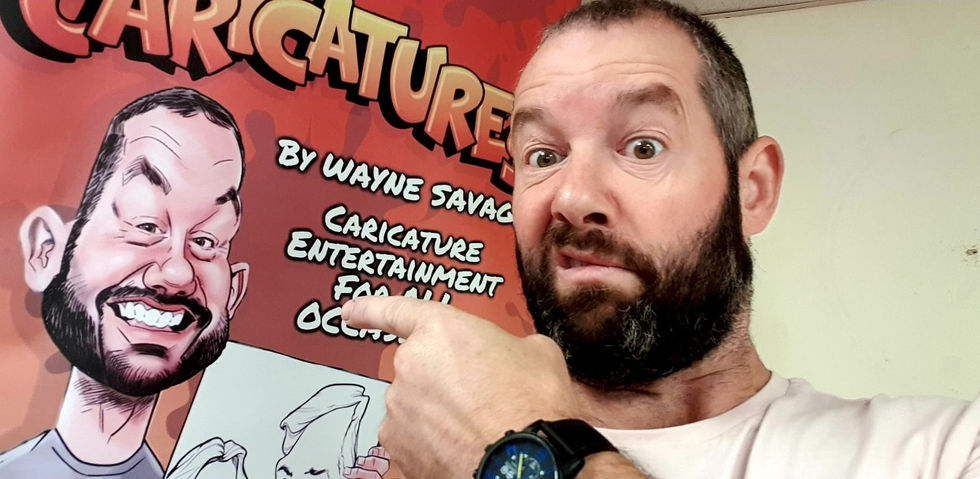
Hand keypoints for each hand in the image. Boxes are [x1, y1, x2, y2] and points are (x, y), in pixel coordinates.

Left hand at [342, 296, 580, 478]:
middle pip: (418, 369)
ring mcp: (399, 408)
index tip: (350, 312)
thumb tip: (513, 357)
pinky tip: (460, 450)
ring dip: (436, 415)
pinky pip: (411, 440)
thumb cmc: (534, 402)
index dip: (370, 310)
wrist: (525, 460)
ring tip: (476, 429)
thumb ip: (510, 346)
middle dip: (441, 382)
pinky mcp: (397, 447)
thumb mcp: (538, 353)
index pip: (396, 311)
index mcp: (441, 330)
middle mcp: (410, 364)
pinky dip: (430, 445)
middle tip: (479, 399)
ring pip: (414, 407)